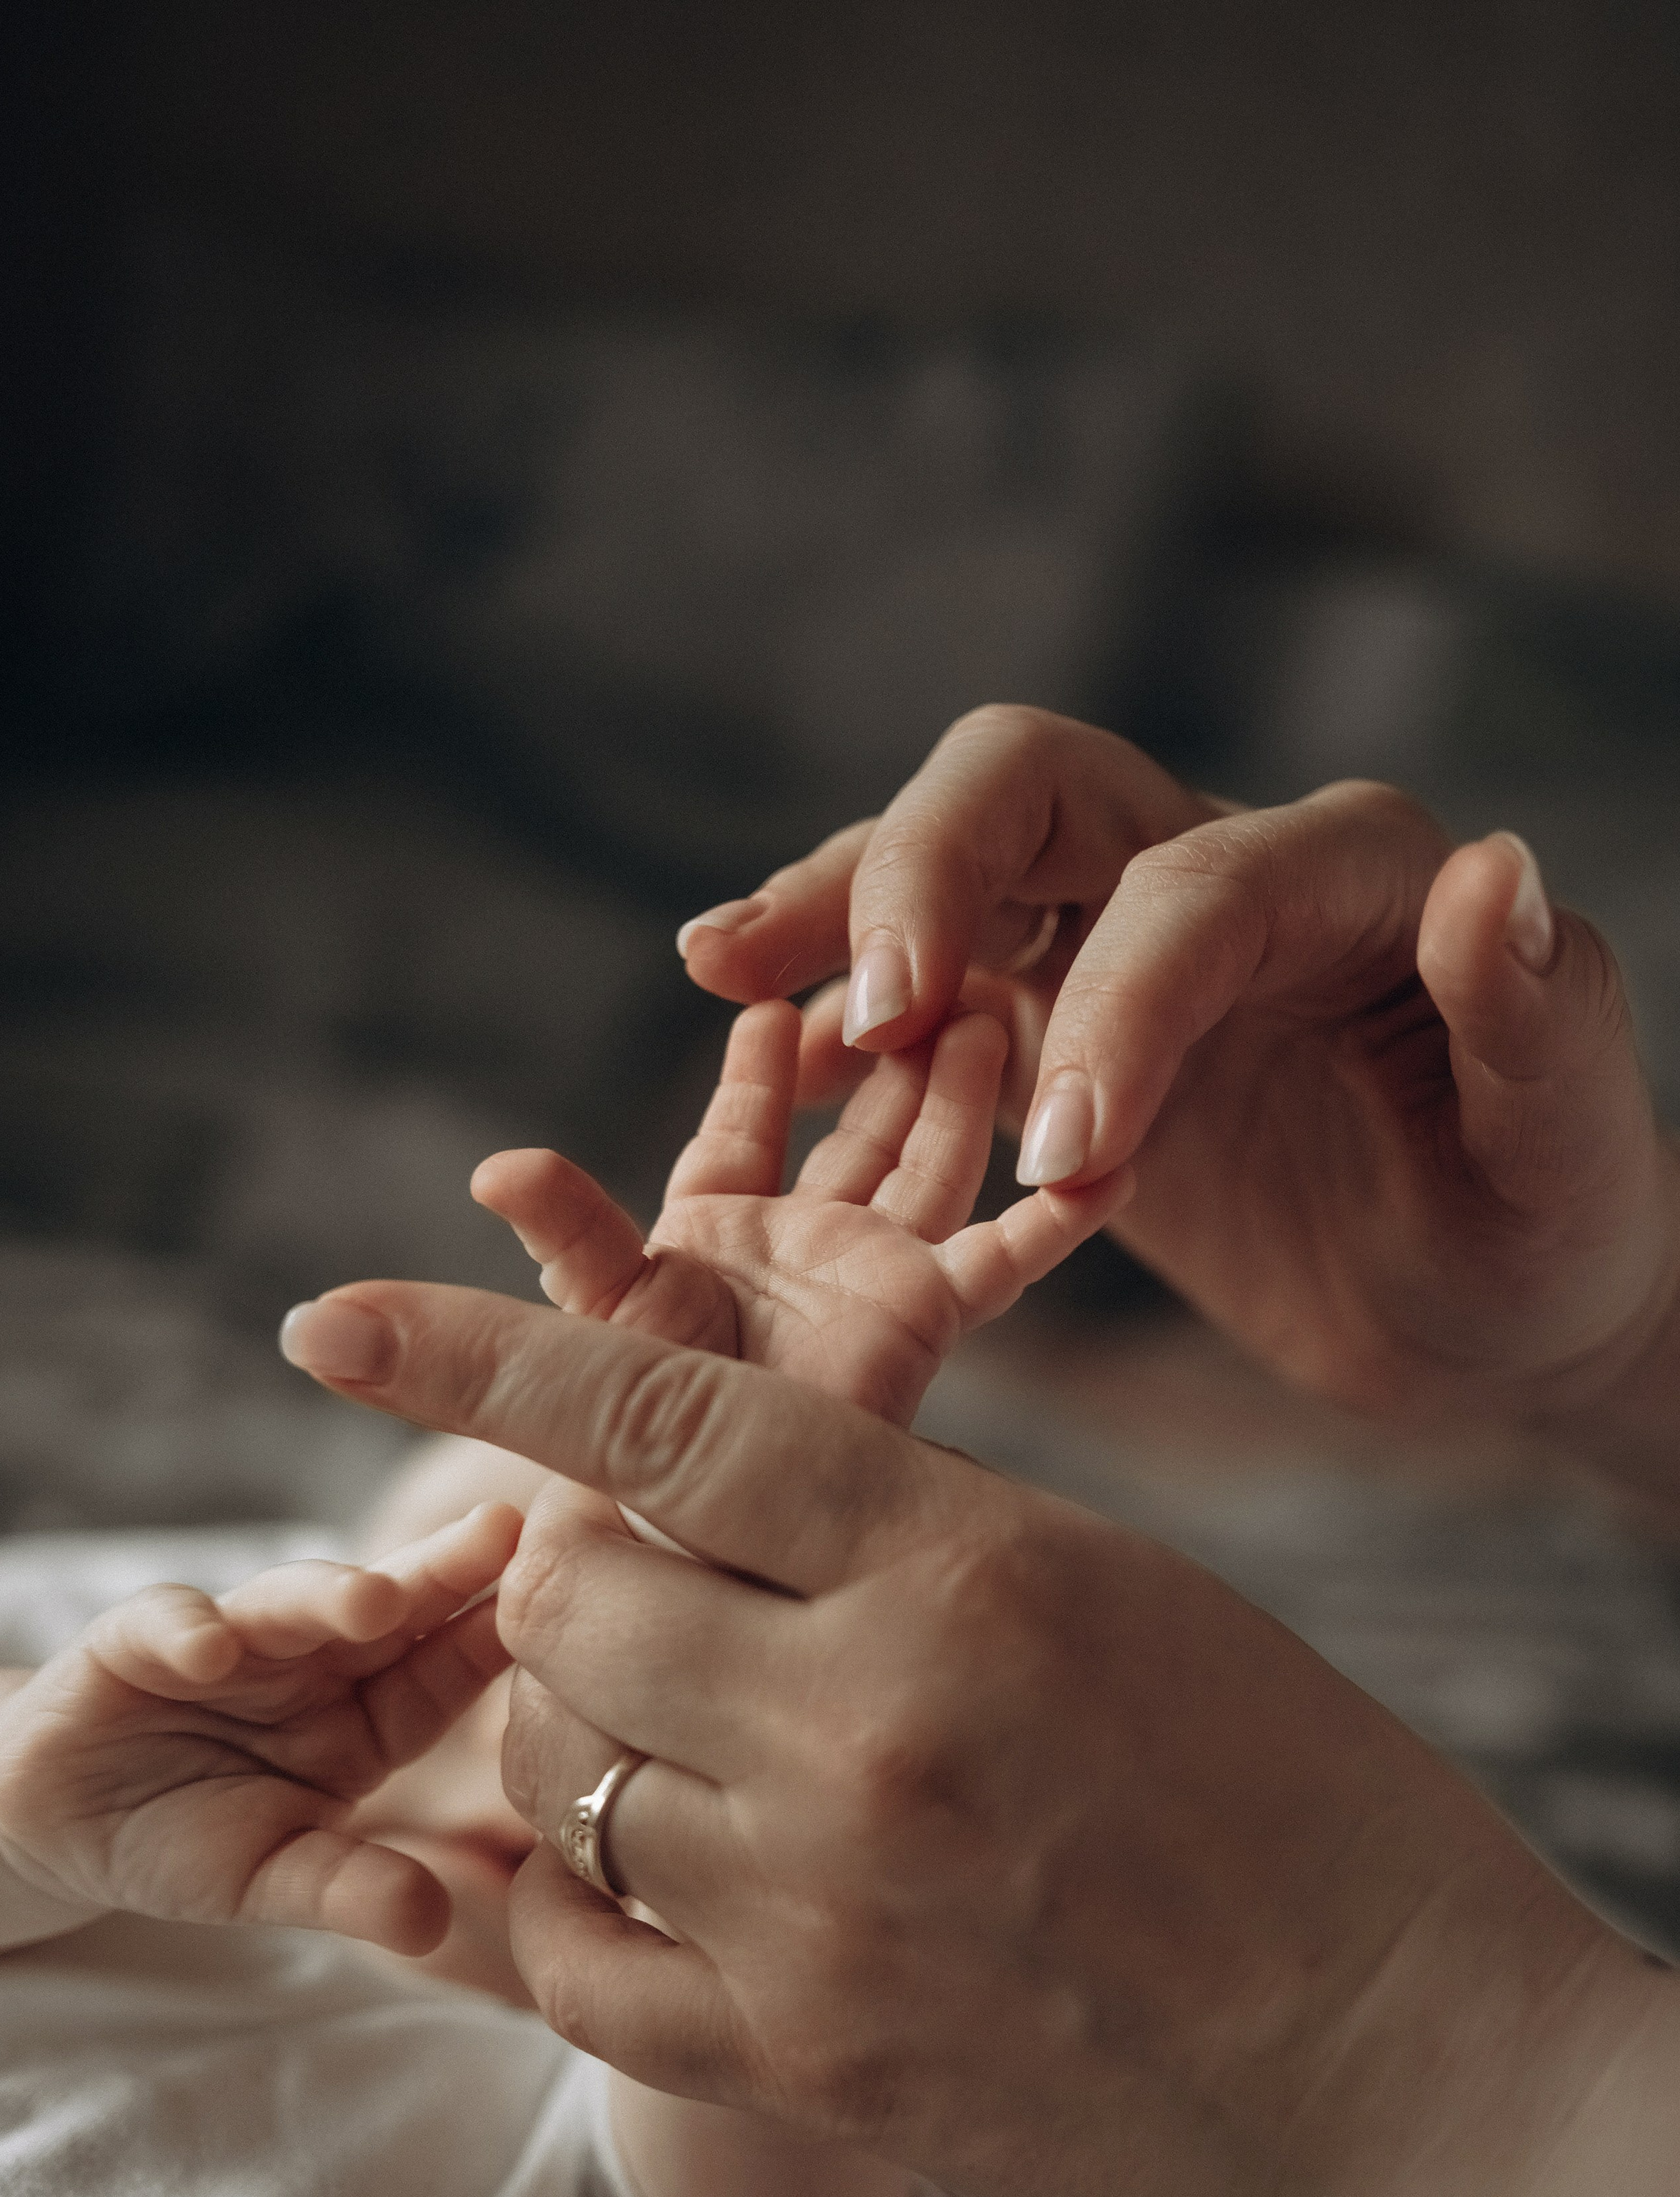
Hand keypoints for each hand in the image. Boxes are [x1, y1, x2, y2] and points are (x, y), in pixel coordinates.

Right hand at [0, 1505, 521, 1954]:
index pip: (448, 1668)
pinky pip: (164, 1625)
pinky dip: (187, 1631)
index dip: (498, 1634)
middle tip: (500, 1536)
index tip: (567, 1598)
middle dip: (440, 1573)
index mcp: (372, 1711)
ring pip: (287, 1602)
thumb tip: (432, 1923)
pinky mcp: (130, 1643)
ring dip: (326, 1595)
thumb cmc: (196, 1838)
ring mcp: (228, 1641)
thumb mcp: (276, 1875)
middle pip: (386, 1609)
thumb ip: (349, 1889)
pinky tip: (210, 1649)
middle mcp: (312, 1660)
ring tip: (371, 1601)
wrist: (64, 1823)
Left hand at [279, 1281, 1679, 2196]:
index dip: (479, 1357)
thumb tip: (700, 1500)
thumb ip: (898, 1533)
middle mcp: (859, 1735)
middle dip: (573, 1575)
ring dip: (579, 1730)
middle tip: (653, 1590)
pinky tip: (644, 1874)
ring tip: (693, 1740)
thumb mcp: (1116, 1587)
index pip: (664, 1421)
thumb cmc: (1294, 1798)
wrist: (1390, 2082)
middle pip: (563, 1604)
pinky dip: (569, 1899)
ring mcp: (812, 1919)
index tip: (331, 1320)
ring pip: (546, 1769)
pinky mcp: (796, 2069)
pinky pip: (566, 1959)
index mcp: (962, 1570)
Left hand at [472, 996, 1130, 1425]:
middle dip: (890, 1053)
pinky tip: (1112, 1160)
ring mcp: (874, 1276)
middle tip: (930, 966)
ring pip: (933, 1157)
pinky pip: (1004, 1252)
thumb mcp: (607, 1314)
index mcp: (715, 1233)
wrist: (719, 1527)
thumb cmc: (648, 1438)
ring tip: (997, 1009)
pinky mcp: (929, 1314)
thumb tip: (495, 1168)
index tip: (773, 1000)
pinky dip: (1059, 1212)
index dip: (756, 1068)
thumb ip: (570, 1235)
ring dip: (963, 1091)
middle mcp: (803, 1247)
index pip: (740, 1126)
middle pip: (856, 1126)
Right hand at [678, 707, 1679, 1443]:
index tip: (1066, 1159)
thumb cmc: (1549, 1231)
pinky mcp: (1057, 1024)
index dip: (1116, 1007)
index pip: (1190, 890)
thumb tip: (1490, 871)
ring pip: (949, 865)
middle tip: (855, 1013)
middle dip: (921, 876)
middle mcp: (1221, 870)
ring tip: (723, 969)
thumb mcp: (1570, 1147)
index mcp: (1352, 879)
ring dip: (837, 911)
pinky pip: (925, 986)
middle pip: (1028, 787)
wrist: (1497, 1311)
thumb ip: (1532, 1012)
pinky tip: (762, 1051)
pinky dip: (837, 1006)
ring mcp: (1121, 940)